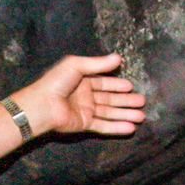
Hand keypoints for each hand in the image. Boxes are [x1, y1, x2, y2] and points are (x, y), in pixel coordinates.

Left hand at [23, 53, 146, 138]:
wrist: (43, 104)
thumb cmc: (56, 82)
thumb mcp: (77, 65)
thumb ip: (98, 64)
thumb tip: (118, 57)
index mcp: (82, 80)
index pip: (104, 82)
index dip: (117, 85)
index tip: (131, 86)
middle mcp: (85, 96)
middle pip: (110, 98)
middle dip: (126, 101)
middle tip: (142, 102)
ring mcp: (85, 111)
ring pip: (110, 113)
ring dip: (125, 114)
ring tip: (142, 116)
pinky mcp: (84, 124)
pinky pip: (103, 126)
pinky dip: (117, 127)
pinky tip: (130, 127)